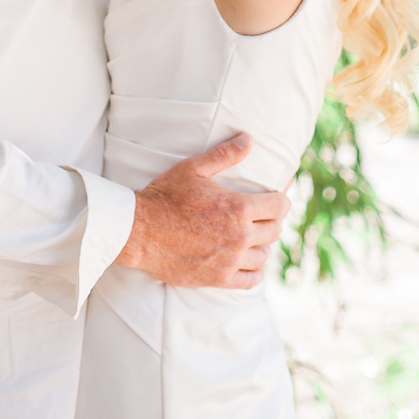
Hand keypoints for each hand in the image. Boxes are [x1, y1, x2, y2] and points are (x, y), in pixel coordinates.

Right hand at [113, 133, 289, 289]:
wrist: (138, 231)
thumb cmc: (164, 196)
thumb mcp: (192, 169)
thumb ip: (224, 155)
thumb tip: (249, 139)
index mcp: (237, 208)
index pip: (279, 206)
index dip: (280, 200)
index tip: (275, 198)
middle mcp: (240, 236)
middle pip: (274, 230)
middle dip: (271, 220)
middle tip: (261, 215)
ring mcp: (230, 259)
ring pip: (264, 255)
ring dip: (262, 245)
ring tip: (252, 237)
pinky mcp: (219, 278)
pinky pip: (252, 279)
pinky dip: (255, 270)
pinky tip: (248, 262)